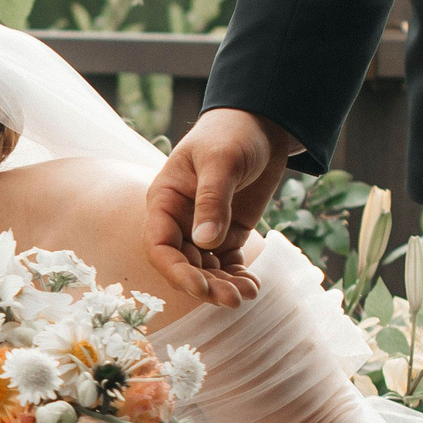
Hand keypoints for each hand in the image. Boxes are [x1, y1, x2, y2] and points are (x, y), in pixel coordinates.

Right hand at [144, 108, 295, 309]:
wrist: (262, 123)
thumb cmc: (232, 133)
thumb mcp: (221, 162)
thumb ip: (212, 200)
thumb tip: (206, 243)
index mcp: (165, 201)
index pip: (160, 246)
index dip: (176, 271)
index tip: (200, 288)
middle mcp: (179, 221)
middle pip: (184, 264)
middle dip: (205, 285)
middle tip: (231, 299)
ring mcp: (203, 229)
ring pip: (206, 268)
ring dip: (222, 286)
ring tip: (247, 295)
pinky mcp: (228, 233)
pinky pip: (227, 262)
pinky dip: (237, 276)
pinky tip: (253, 286)